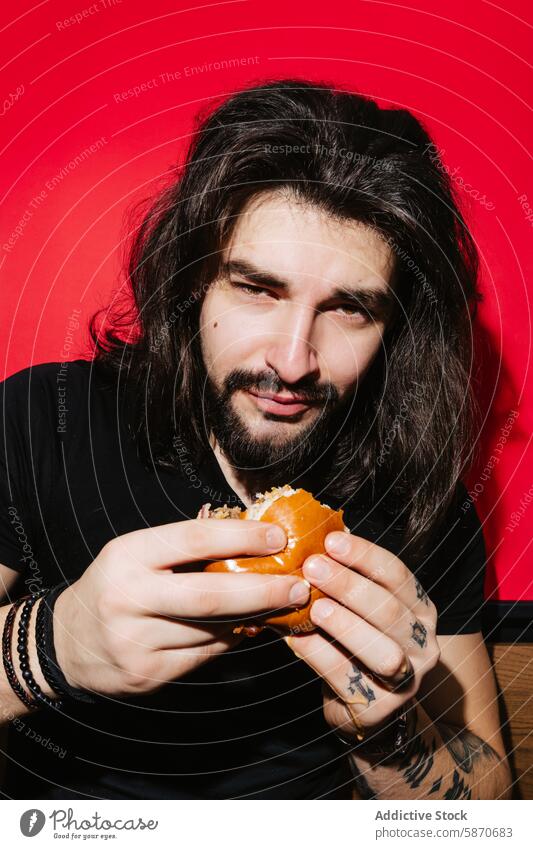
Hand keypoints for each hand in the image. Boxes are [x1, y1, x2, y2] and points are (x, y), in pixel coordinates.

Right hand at [53, 518, 308, 696]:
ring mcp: (136, 641)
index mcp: (129, 554)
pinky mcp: (147, 674)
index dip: (242, 537)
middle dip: (264, 590)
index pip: (195, 539)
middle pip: (211, 595)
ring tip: (282, 604)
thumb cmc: (116, 584)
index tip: (279, 537)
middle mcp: (130, 597)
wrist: (68, 641)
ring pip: (213, 630)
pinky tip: (248, 626)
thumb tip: (254, 540)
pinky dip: (232, 639)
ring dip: (254, 617)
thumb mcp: (138, 553)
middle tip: (299, 584)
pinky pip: (205, 655)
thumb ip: (187, 548)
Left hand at [285, 531, 438, 741]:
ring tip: (313, 607)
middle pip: (390, 610)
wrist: (366, 707)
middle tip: (313, 567)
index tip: (331, 540)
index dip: (365, 555)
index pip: (398, 575)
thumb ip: (346, 579)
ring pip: (382, 651)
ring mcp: (406, 680)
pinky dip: (320, 655)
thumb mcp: (362, 609)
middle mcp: (423, 644)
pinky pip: (349, 678)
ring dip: (345, 625)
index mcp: (420, 610)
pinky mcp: (380, 709)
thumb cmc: (356, 644)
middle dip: (349, 585)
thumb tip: (311, 538)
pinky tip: (296, 639)